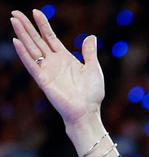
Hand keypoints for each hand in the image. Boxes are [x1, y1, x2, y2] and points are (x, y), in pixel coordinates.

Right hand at [10, 9, 104, 127]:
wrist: (88, 111)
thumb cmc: (92, 93)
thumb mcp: (93, 69)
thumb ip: (89, 53)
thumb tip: (91, 36)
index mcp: (64, 58)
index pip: (50, 37)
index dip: (43, 25)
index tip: (35, 11)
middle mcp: (53, 62)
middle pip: (37, 40)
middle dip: (27, 26)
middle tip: (15, 12)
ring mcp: (47, 70)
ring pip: (32, 48)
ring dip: (22, 35)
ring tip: (14, 20)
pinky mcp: (43, 80)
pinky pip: (31, 64)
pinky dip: (24, 53)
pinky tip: (16, 41)